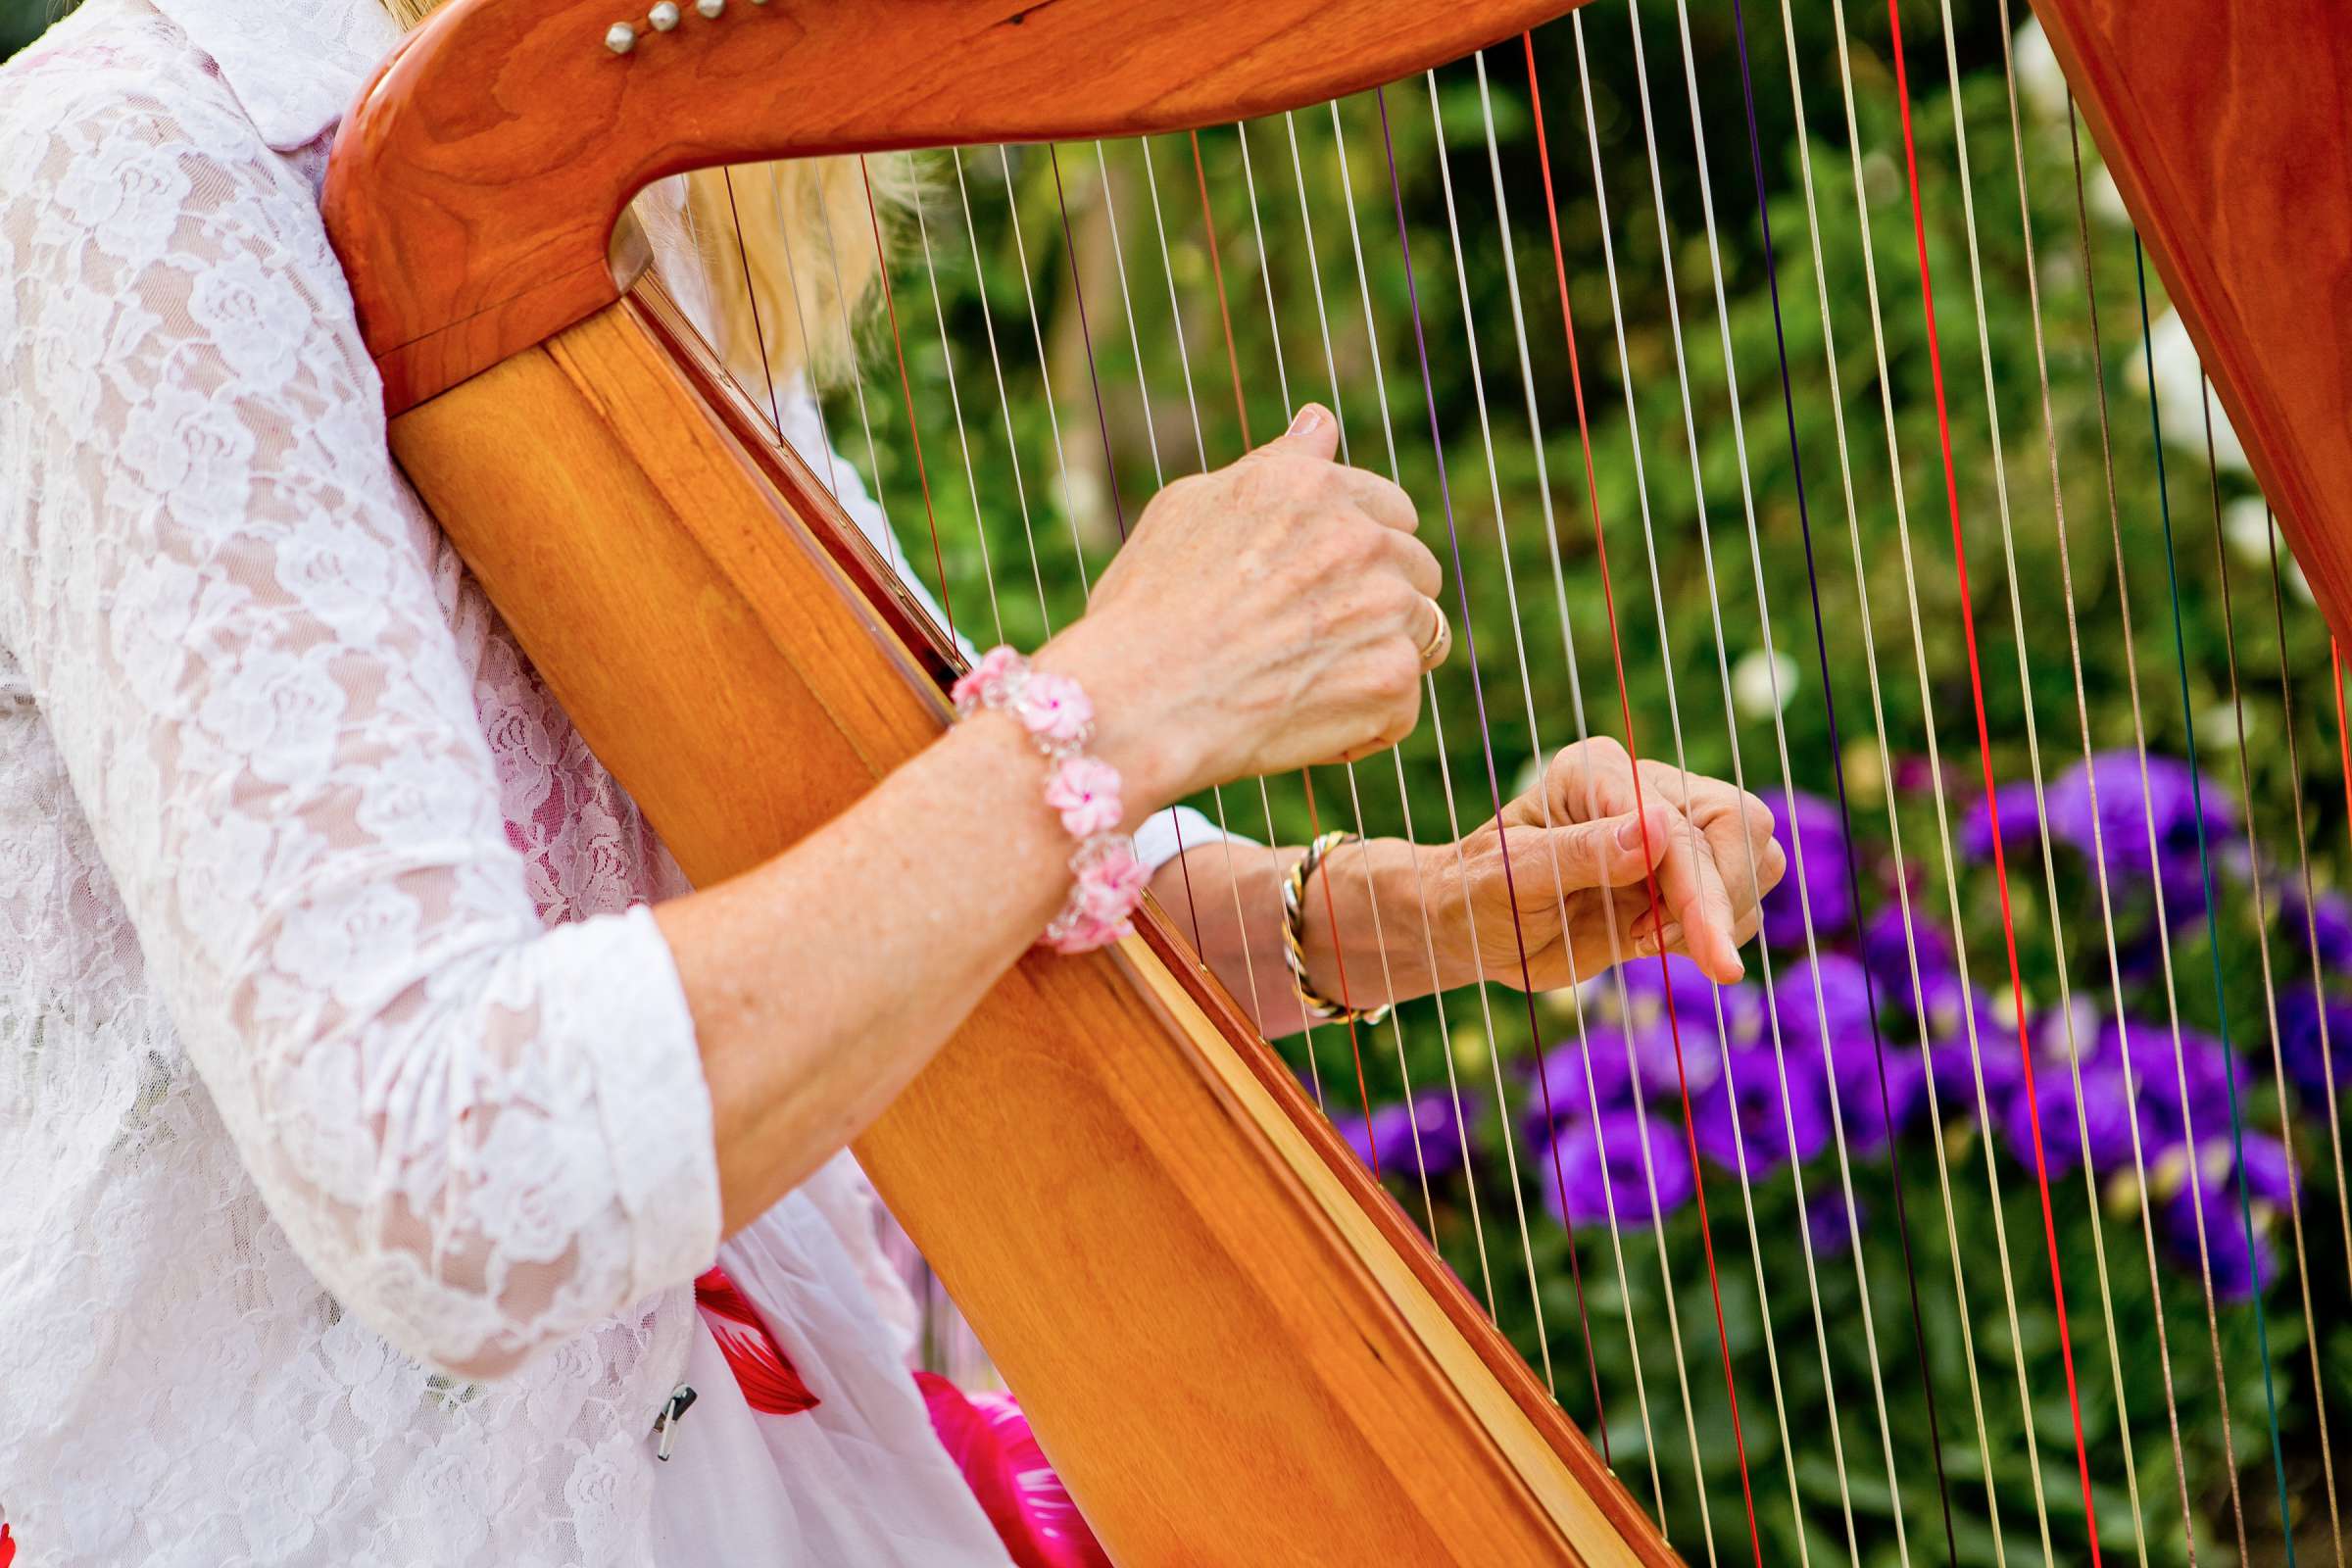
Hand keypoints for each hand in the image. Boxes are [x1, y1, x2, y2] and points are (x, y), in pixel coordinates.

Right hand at [1038, 405, 1443, 813]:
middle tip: (1309, 638)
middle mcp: (1361, 539)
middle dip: (1379, 599)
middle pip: (1416, 569)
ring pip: (1423, 634)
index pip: (1390, 509)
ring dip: (1380, 656)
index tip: (1321, 584)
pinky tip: (1305, 723)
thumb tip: (1321, 422)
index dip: (1359, 549)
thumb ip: (1274, 464)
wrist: (1139, 698)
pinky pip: (1402, 706)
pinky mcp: (1391, 679)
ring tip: (1310, 681)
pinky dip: (1365, 722)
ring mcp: (1384, 609)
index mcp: (1316, 488)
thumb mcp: (1191, 506)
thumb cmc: (1146, 606)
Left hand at [1421, 736, 1784, 988]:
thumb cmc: (1475, 896)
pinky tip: (1646, 943)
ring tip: (1640, 941)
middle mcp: (1642, 791)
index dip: (1699, 888)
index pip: (1679, 822)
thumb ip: (1582, 854)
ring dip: (1718, 915)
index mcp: (1596, 772)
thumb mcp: (1512, 878)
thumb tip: (1657, 829)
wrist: (1467, 929)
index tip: (1713, 953)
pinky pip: (1738, 901)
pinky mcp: (1678, 878)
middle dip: (1720, 897)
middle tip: (1652, 945)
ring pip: (1754, 859)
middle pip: (1741, 825)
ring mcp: (1667, 833)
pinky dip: (1711, 934)